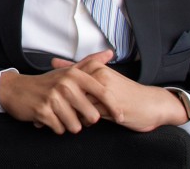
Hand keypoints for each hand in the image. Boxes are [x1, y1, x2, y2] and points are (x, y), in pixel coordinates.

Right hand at [0, 49, 122, 134]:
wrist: (16, 89)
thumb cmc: (46, 83)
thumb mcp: (68, 70)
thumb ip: (90, 62)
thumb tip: (110, 52)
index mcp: (74, 75)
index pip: (103, 93)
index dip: (114, 107)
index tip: (119, 116)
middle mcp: (65, 84)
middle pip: (91, 115)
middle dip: (86, 121)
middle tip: (78, 115)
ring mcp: (53, 98)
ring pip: (76, 126)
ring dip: (70, 125)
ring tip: (62, 116)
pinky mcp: (43, 111)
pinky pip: (60, 129)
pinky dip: (57, 127)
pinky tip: (52, 119)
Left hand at [51, 52, 189, 131]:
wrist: (153, 105)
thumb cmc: (127, 93)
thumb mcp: (102, 79)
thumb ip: (80, 70)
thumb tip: (56, 62)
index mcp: (96, 68)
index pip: (67, 78)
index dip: (52, 89)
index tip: (38, 97)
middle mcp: (98, 77)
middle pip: (67, 91)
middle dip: (51, 102)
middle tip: (36, 112)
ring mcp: (103, 92)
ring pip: (75, 103)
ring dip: (59, 114)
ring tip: (43, 122)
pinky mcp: (109, 107)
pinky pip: (87, 116)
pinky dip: (75, 122)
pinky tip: (66, 127)